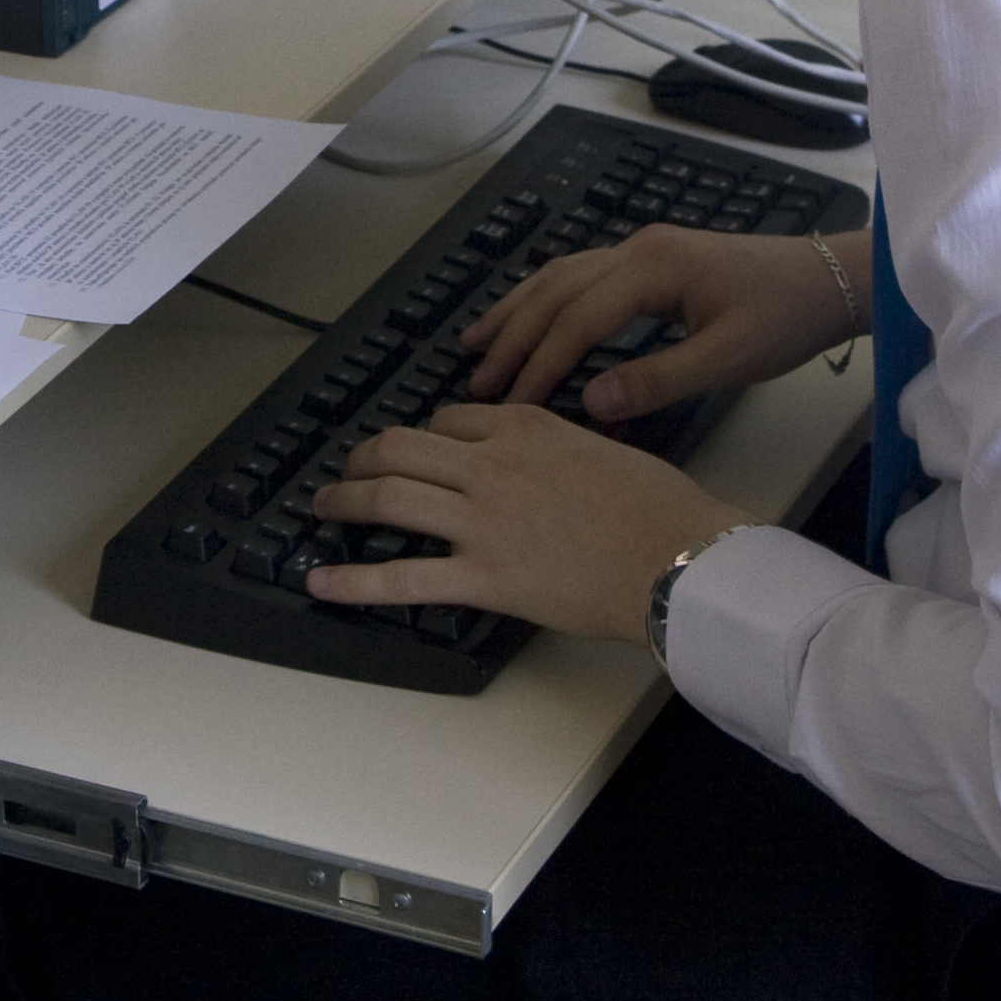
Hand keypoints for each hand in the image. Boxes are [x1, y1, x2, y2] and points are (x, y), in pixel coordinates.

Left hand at [306, 403, 742, 640]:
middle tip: (346, 472)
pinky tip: (319, 583)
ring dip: (345, 501)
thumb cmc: (661, 508)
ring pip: (390, 496)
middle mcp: (493, 464)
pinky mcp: (484, 577)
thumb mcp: (604, 449)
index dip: (423, 435)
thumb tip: (540, 464)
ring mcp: (483, 521)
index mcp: (525, 427)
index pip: (449, 418)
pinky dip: (353, 582)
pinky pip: (403, 577)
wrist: (681, 558)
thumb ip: (558, 448)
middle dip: (363, 457)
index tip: (415, 451)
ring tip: (323, 509)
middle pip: (401, 446)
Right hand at [463, 225, 867, 420]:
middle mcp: (637, 249)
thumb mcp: (728, 359)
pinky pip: (580, 276)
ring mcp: (642, 249)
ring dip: (517, 310)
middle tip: (474, 381)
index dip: (539, 363)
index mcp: (654, 269)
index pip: (577, 318)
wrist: (830, 278)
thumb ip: (658, 381)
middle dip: (511, 336)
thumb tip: (590, 404)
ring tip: (474, 343)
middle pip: (555, 289)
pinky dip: (545, 300)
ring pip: (560, 276)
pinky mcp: (651, 258)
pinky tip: (529, 318)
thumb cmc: (786, 318)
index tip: (510, 404)